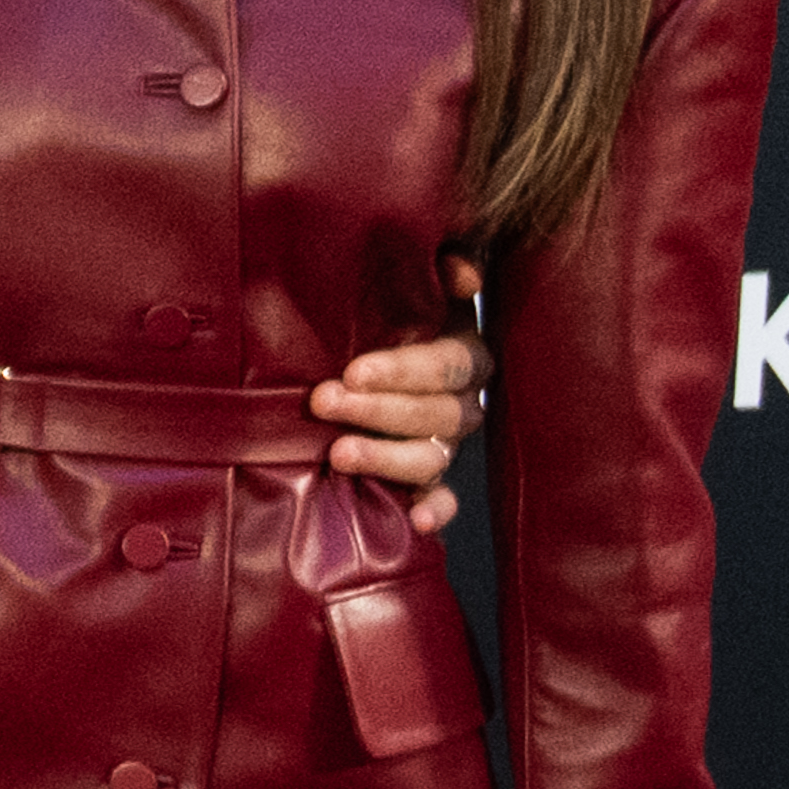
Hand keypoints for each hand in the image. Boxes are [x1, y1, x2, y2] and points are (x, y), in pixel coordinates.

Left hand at [308, 255, 492, 536]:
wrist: (365, 360)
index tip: (353, 371)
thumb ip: (436, 268)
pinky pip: (445, 497)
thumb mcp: (408, 286)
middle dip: (377, 410)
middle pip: (435, 413)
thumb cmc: (387, 315)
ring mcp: (447, 444)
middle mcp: (462, 402)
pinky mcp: (431, 478)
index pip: (447, 366)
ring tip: (340, 453)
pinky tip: (417, 519)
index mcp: (464, 354)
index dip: (404, 370)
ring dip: (388, 458)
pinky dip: (436, 509)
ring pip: (432, 457)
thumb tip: (460, 270)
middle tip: (324, 400)